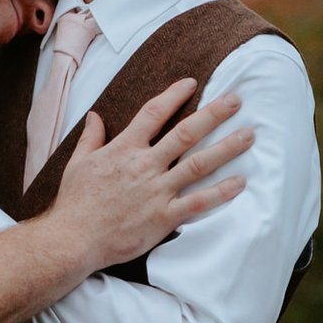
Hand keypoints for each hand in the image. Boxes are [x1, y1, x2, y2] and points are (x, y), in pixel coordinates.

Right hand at [48, 79, 249, 273]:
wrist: (73, 239)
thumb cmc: (75, 202)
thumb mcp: (78, 162)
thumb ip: (91, 137)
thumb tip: (96, 115)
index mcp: (123, 148)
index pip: (153, 113)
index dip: (174, 95)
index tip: (191, 83)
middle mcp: (144, 165)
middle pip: (186, 133)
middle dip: (213, 114)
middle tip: (236, 100)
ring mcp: (156, 191)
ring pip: (198, 164)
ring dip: (226, 148)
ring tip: (248, 135)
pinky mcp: (163, 217)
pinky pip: (198, 202)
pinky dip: (221, 192)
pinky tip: (240, 182)